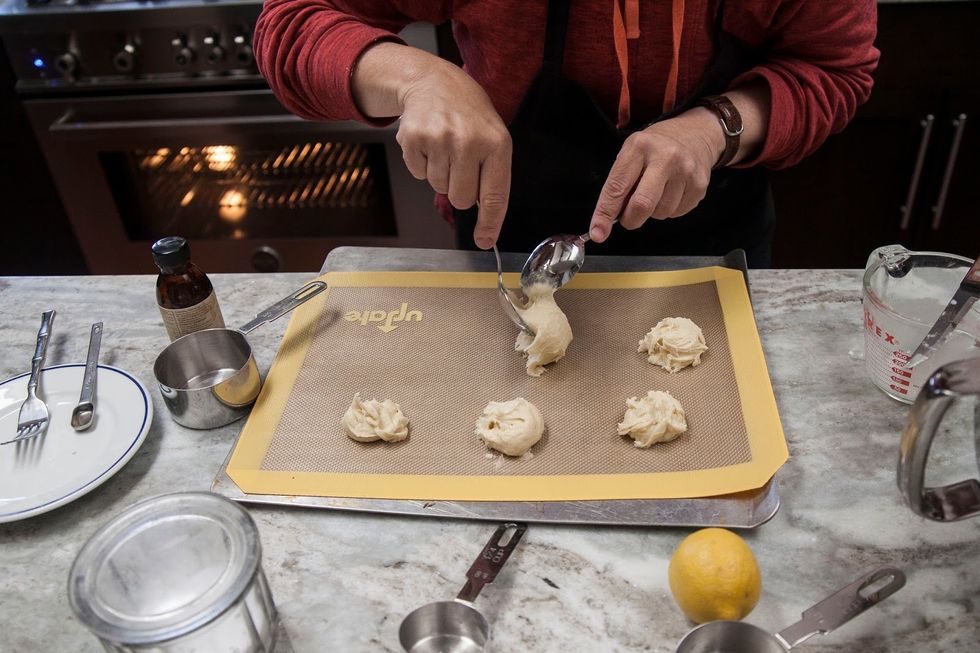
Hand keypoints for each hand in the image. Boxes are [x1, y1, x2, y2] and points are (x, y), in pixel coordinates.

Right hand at [397, 60, 511, 248]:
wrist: (433, 81)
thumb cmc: (468, 114)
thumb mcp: (493, 136)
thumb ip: (492, 175)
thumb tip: (486, 222)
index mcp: (496, 144)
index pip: (495, 196)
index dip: (489, 223)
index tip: (485, 241)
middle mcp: (468, 142)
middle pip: (461, 199)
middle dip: (459, 189)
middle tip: (459, 163)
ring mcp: (439, 139)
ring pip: (438, 188)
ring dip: (440, 173)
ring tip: (444, 146)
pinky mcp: (414, 139)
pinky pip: (419, 174)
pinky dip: (422, 163)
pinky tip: (429, 142)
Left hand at [588, 109, 724, 241]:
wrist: (693, 134)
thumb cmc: (654, 149)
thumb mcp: (630, 154)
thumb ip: (618, 185)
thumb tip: (606, 222)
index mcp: (639, 147)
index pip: (617, 187)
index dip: (605, 214)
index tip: (598, 232)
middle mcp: (665, 157)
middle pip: (642, 205)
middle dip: (631, 220)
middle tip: (628, 217)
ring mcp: (685, 171)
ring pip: (660, 213)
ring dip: (652, 212)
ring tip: (656, 192)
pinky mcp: (700, 184)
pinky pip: (676, 213)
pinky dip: (669, 209)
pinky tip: (671, 192)